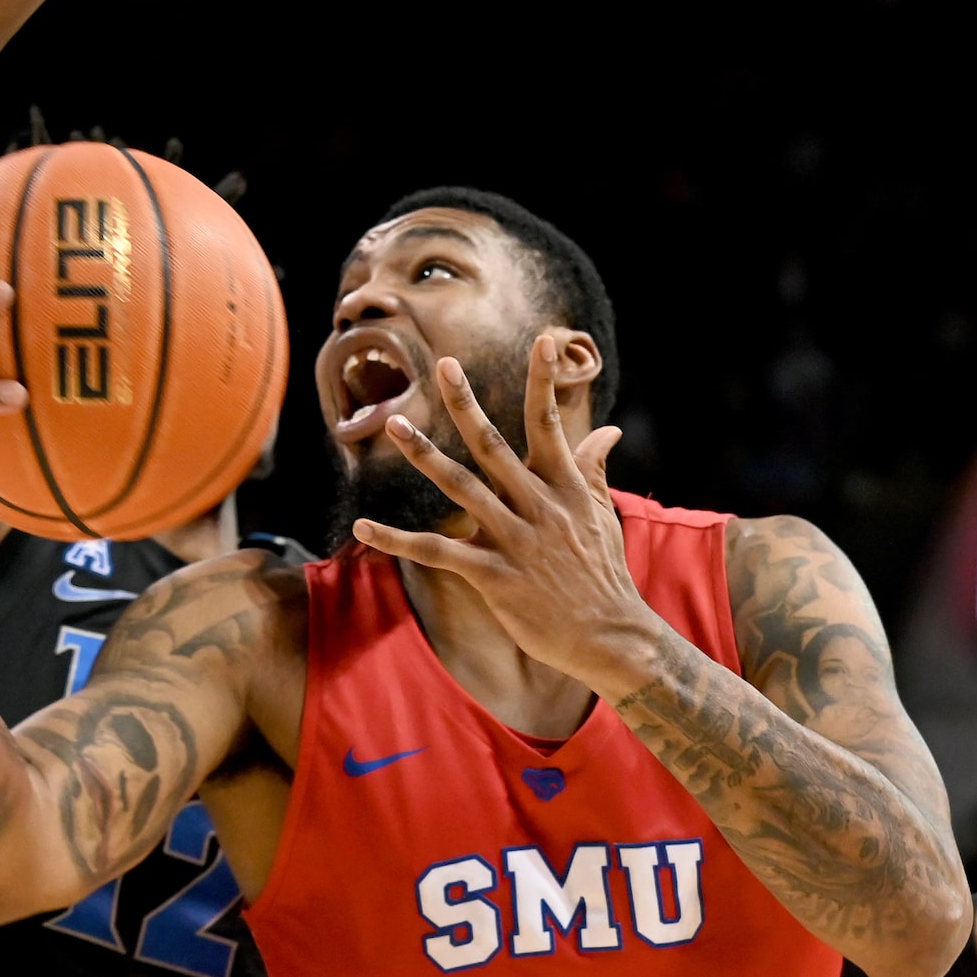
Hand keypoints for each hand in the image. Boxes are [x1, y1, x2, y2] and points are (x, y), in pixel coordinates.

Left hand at [351, 336, 661, 690]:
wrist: (611, 636)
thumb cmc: (604, 576)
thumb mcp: (601, 517)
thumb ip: (592, 469)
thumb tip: (608, 430)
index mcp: (565, 488)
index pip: (551, 424)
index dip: (544, 382)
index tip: (542, 340)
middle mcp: (539, 507)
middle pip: (495, 446)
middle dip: (468, 405)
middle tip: (444, 366)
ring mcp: (516, 541)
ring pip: (462, 489)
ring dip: (424, 456)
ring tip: (393, 426)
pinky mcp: (495, 577)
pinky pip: (437, 553)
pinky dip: (397, 541)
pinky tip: (364, 529)